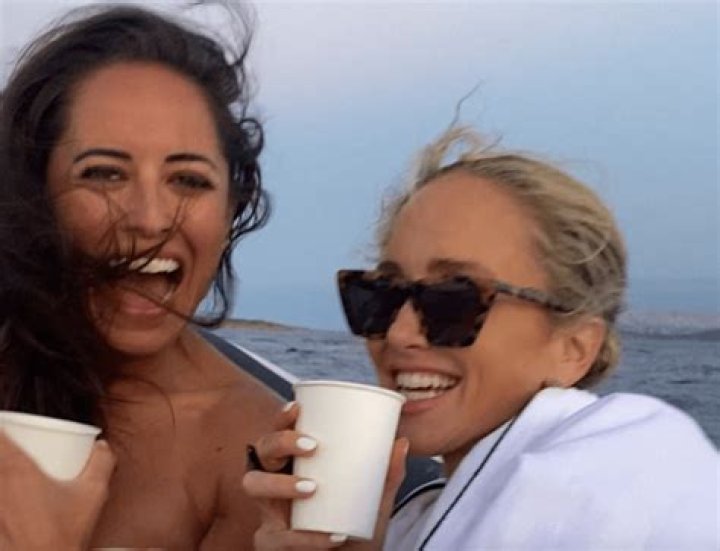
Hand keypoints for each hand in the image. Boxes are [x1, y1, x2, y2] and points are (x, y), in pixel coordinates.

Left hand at [0, 431, 115, 549]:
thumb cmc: (60, 537)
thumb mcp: (93, 496)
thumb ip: (102, 463)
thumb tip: (100, 446)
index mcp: (15, 470)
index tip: (4, 419)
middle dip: (0, 440)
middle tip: (7, 440)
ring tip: (7, 475)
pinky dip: (0, 502)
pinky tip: (4, 505)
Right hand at [242, 402, 407, 549]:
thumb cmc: (353, 528)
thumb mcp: (373, 501)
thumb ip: (386, 475)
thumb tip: (401, 441)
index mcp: (294, 466)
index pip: (281, 433)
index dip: (282, 419)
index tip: (298, 407)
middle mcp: (274, 485)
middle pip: (260, 452)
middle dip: (280, 441)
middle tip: (313, 445)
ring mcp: (269, 513)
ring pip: (253, 487)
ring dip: (280, 483)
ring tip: (312, 487)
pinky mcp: (271, 543)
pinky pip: (278, 538)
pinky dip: (307, 538)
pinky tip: (333, 536)